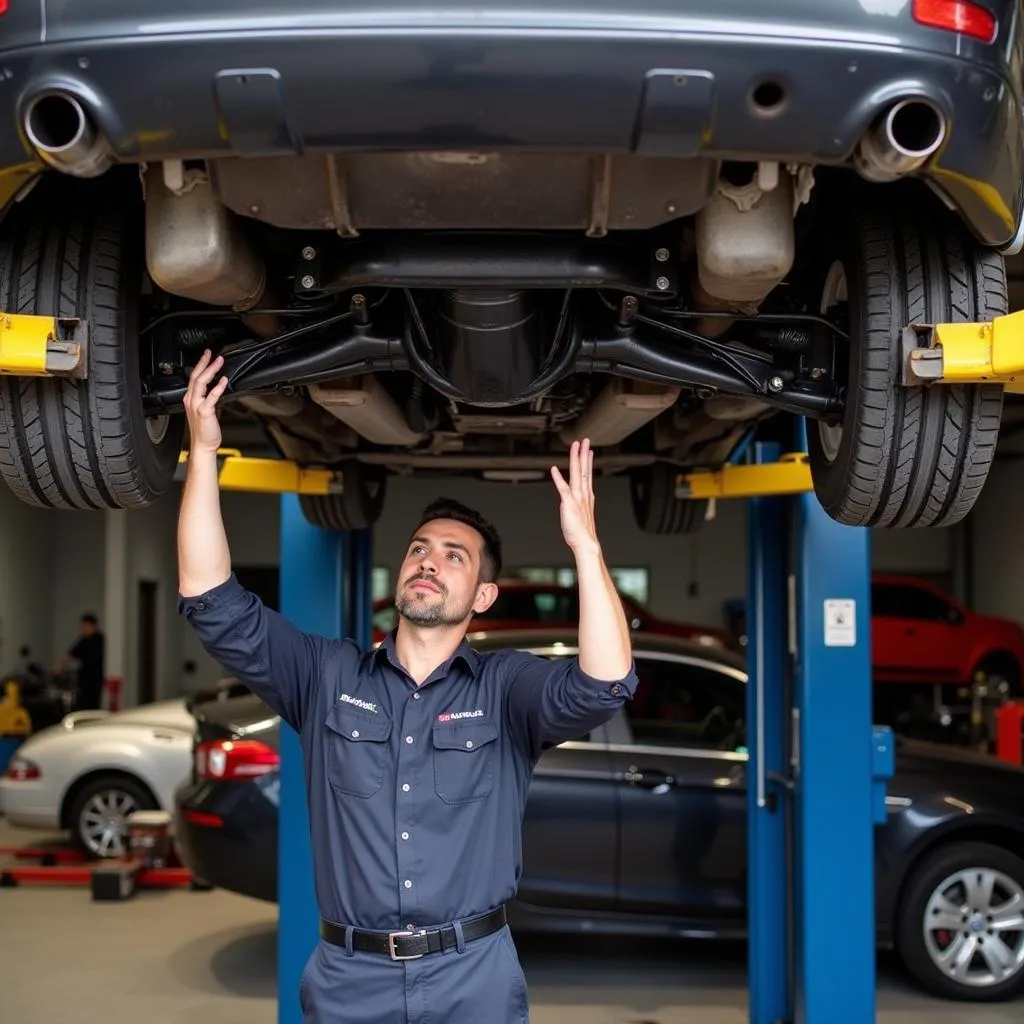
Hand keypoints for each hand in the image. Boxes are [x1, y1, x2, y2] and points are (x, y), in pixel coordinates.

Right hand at [183, 350, 228, 453]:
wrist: (203, 445)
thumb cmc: (205, 430)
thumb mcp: (207, 410)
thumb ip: (211, 399)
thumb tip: (219, 389)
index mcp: (190, 399)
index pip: (194, 378)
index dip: (200, 365)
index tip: (207, 356)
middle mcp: (191, 400)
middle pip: (196, 376)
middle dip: (204, 363)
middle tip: (211, 353)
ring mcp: (196, 405)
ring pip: (201, 382)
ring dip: (211, 370)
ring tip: (219, 361)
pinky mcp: (204, 411)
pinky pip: (211, 396)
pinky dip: (217, 387)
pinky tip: (223, 380)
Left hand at [550, 438, 599, 553]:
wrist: (586, 543)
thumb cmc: (582, 533)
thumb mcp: (581, 515)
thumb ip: (578, 505)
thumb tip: (575, 501)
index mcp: (587, 496)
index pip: (588, 474)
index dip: (588, 461)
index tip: (588, 451)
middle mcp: (583, 495)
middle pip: (584, 470)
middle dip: (584, 454)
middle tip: (584, 441)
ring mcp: (577, 498)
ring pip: (577, 474)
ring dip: (576, 459)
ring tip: (576, 447)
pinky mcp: (569, 504)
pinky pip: (563, 488)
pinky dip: (559, 478)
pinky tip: (555, 469)